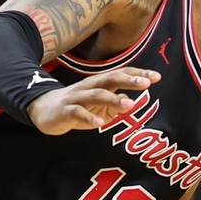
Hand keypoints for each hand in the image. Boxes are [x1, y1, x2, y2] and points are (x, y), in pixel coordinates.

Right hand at [28, 68, 159, 134]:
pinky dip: (89, 118)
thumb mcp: (99, 107)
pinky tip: (100, 124)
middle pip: (111, 79)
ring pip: (96, 95)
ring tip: (130, 105)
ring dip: (113, 99)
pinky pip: (78, 113)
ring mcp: (77, 97)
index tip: (156, 77)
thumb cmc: (77, 107)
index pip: (121, 75)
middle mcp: (90, 86)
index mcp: (100, 84)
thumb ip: (115, 105)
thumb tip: (131, 102)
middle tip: (147, 83)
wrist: (44, 110)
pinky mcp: (65, 111)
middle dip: (129, 80)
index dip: (138, 75)